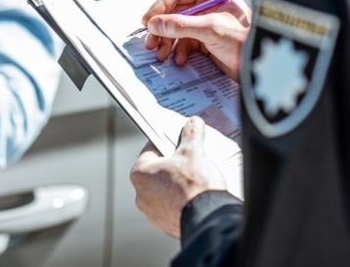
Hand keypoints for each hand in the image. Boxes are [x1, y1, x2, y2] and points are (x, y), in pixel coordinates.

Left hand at [130, 117, 226, 238]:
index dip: (166, 141)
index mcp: (140, 173)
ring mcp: (153, 212)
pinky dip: (181, 200)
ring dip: (176, 183)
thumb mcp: (194, 151)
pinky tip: (195, 194)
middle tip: (188, 157)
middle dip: (172, 163)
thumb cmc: (194, 185)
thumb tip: (192, 124)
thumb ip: (191, 134)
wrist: (209, 217)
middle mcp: (141, 194)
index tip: (177, 138)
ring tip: (194, 177)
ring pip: (164, 189)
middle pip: (157, 170)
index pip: (151, 149)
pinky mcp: (166, 224)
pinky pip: (172, 205)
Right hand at [142, 0, 250, 80]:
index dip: (160, 6)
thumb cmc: (245, 40)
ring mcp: (205, 22)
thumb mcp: (210, 29)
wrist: (260, 66)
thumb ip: (180, 25)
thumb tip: (155, 24)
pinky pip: (183, 42)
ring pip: (176, 28)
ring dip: (167, 41)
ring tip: (161, 53)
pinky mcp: (205, 39)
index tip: (149, 21)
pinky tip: (179, 58)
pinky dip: (178, 50)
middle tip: (151, 41)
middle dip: (161, 28)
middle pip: (173, 12)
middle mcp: (207, 4)